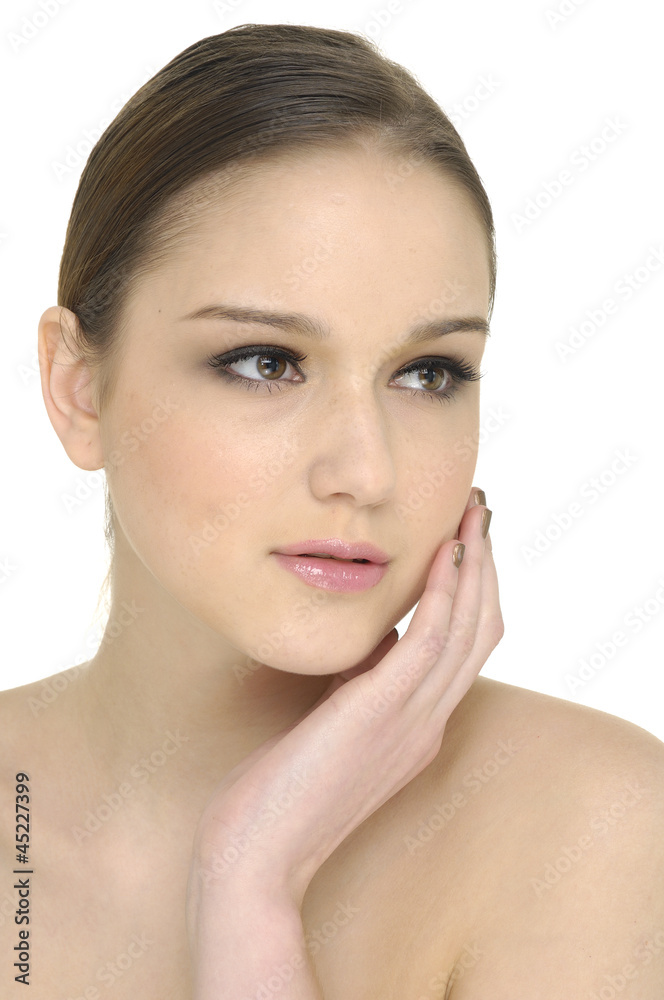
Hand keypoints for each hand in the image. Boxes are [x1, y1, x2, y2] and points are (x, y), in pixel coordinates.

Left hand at [187, 486, 502, 909]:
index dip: (475, 589)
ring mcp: (412, 721)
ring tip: (472, 513)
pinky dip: (444, 593)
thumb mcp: (336, 721)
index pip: (467, 647)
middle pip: (481, 631)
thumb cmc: (281, 790)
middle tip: (480, 510)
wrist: (254, 854)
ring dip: (475, 566)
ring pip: (468, 630)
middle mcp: (429, 721)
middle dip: (486, 565)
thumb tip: (379, 632)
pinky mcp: (382, 713)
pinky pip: (430, 642)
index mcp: (420, 725)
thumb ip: (365, 681)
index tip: (466, 538)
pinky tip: (444, 553)